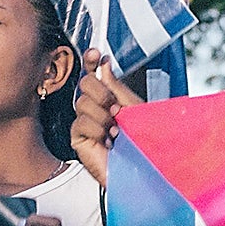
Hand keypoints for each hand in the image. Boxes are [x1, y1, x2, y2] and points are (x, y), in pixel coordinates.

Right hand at [71, 50, 139, 187]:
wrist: (145, 171)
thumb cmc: (144, 145)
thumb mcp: (134, 109)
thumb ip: (116, 87)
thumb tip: (103, 65)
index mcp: (110, 99)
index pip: (94, 74)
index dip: (90, 61)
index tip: (95, 54)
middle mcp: (96, 109)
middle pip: (85, 84)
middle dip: (102, 94)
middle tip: (117, 110)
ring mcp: (86, 124)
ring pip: (83, 102)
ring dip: (103, 116)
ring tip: (116, 131)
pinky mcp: (79, 140)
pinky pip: (80, 122)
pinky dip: (97, 130)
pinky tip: (108, 141)